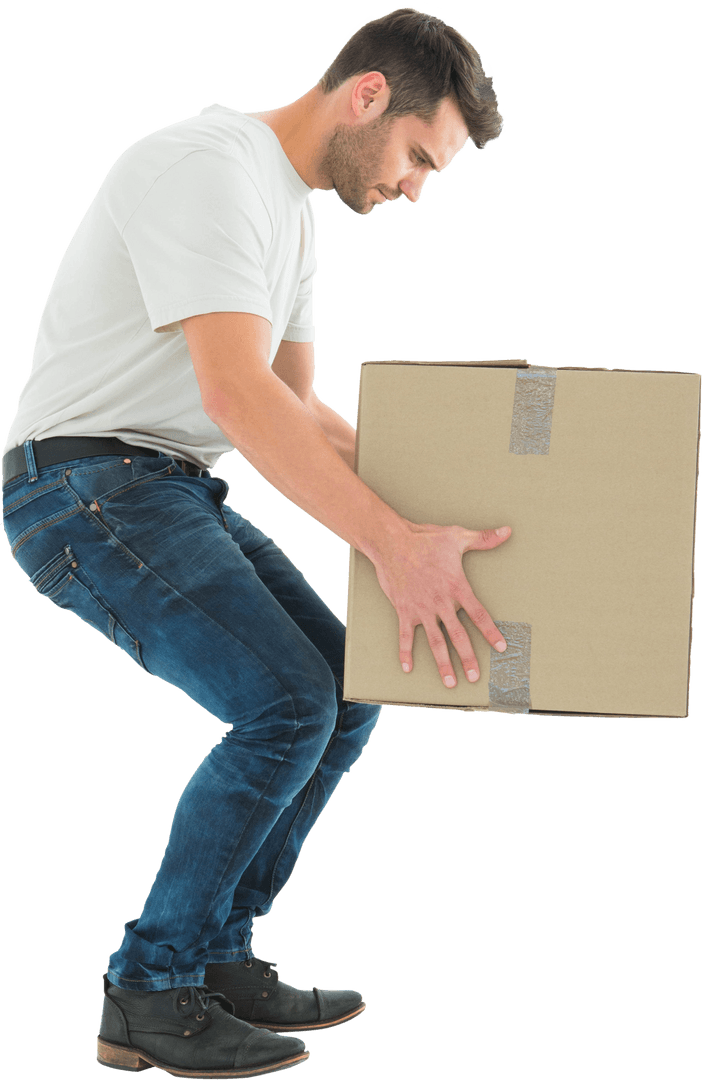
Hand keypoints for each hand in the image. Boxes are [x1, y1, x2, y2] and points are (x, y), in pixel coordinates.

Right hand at [370, 521, 510, 686]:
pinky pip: (404, 636)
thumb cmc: (425, 539)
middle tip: (475, 676)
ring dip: (443, 663)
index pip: (479, 615)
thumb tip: (506, 531)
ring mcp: (421, 608)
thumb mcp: (457, 537)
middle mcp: (441, 602)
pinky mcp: (403, 610)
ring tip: (451, 682)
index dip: (490, 632)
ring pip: (435, 641)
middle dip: (468, 658)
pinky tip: (408, 668)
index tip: (501, 648)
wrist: (391, 542)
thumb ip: (483, 539)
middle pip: (458, 636)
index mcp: (457, 587)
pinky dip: (405, 652)